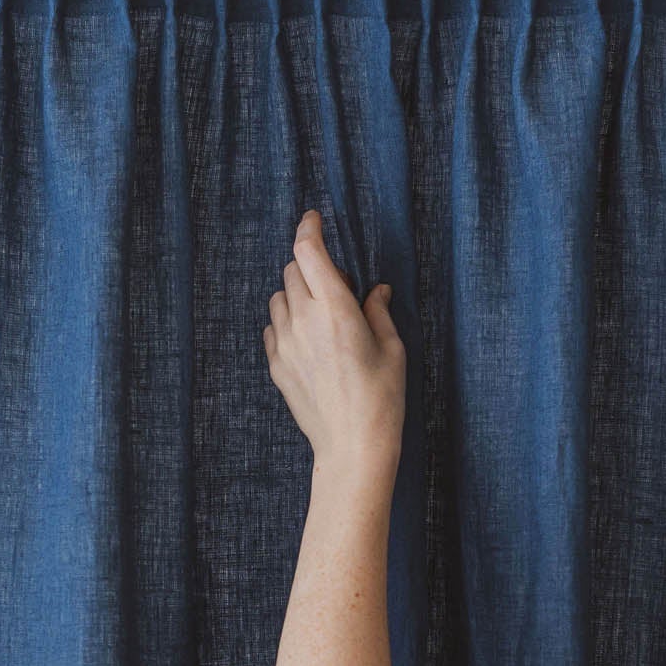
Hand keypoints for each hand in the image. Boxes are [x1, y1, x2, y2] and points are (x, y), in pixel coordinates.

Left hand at [263, 211, 405, 477]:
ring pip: (279, 298)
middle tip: (336, 284)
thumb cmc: (381, 398)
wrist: (352, 446)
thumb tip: (375, 291)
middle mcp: (305, 321)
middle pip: (292, 271)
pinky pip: (273, 327)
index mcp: (337, 311)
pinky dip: (287, 322)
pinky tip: (308, 338)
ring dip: (297, 294)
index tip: (313, 219)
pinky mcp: (276, 364)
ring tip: (321, 314)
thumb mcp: (392, 349)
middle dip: (311, 266)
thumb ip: (378, 312)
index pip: (309, 253)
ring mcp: (285, 343)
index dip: (309, 230)